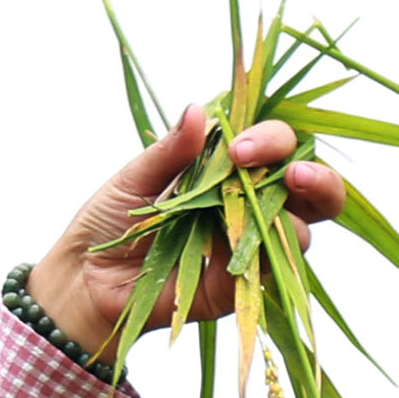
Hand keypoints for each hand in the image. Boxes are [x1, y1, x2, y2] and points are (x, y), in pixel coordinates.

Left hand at [29, 108, 342, 366]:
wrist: (82, 277)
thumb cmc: (108, 220)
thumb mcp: (134, 177)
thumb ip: (171, 151)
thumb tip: (199, 110)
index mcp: (226, 173)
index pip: (273, 148)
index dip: (272, 140)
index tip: (239, 147)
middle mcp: (245, 207)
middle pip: (307, 188)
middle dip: (315, 175)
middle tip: (294, 172)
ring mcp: (244, 247)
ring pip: (302, 229)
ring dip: (301, 213)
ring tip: (280, 205)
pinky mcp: (235, 287)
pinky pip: (269, 272)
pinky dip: (274, 254)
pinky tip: (265, 241)